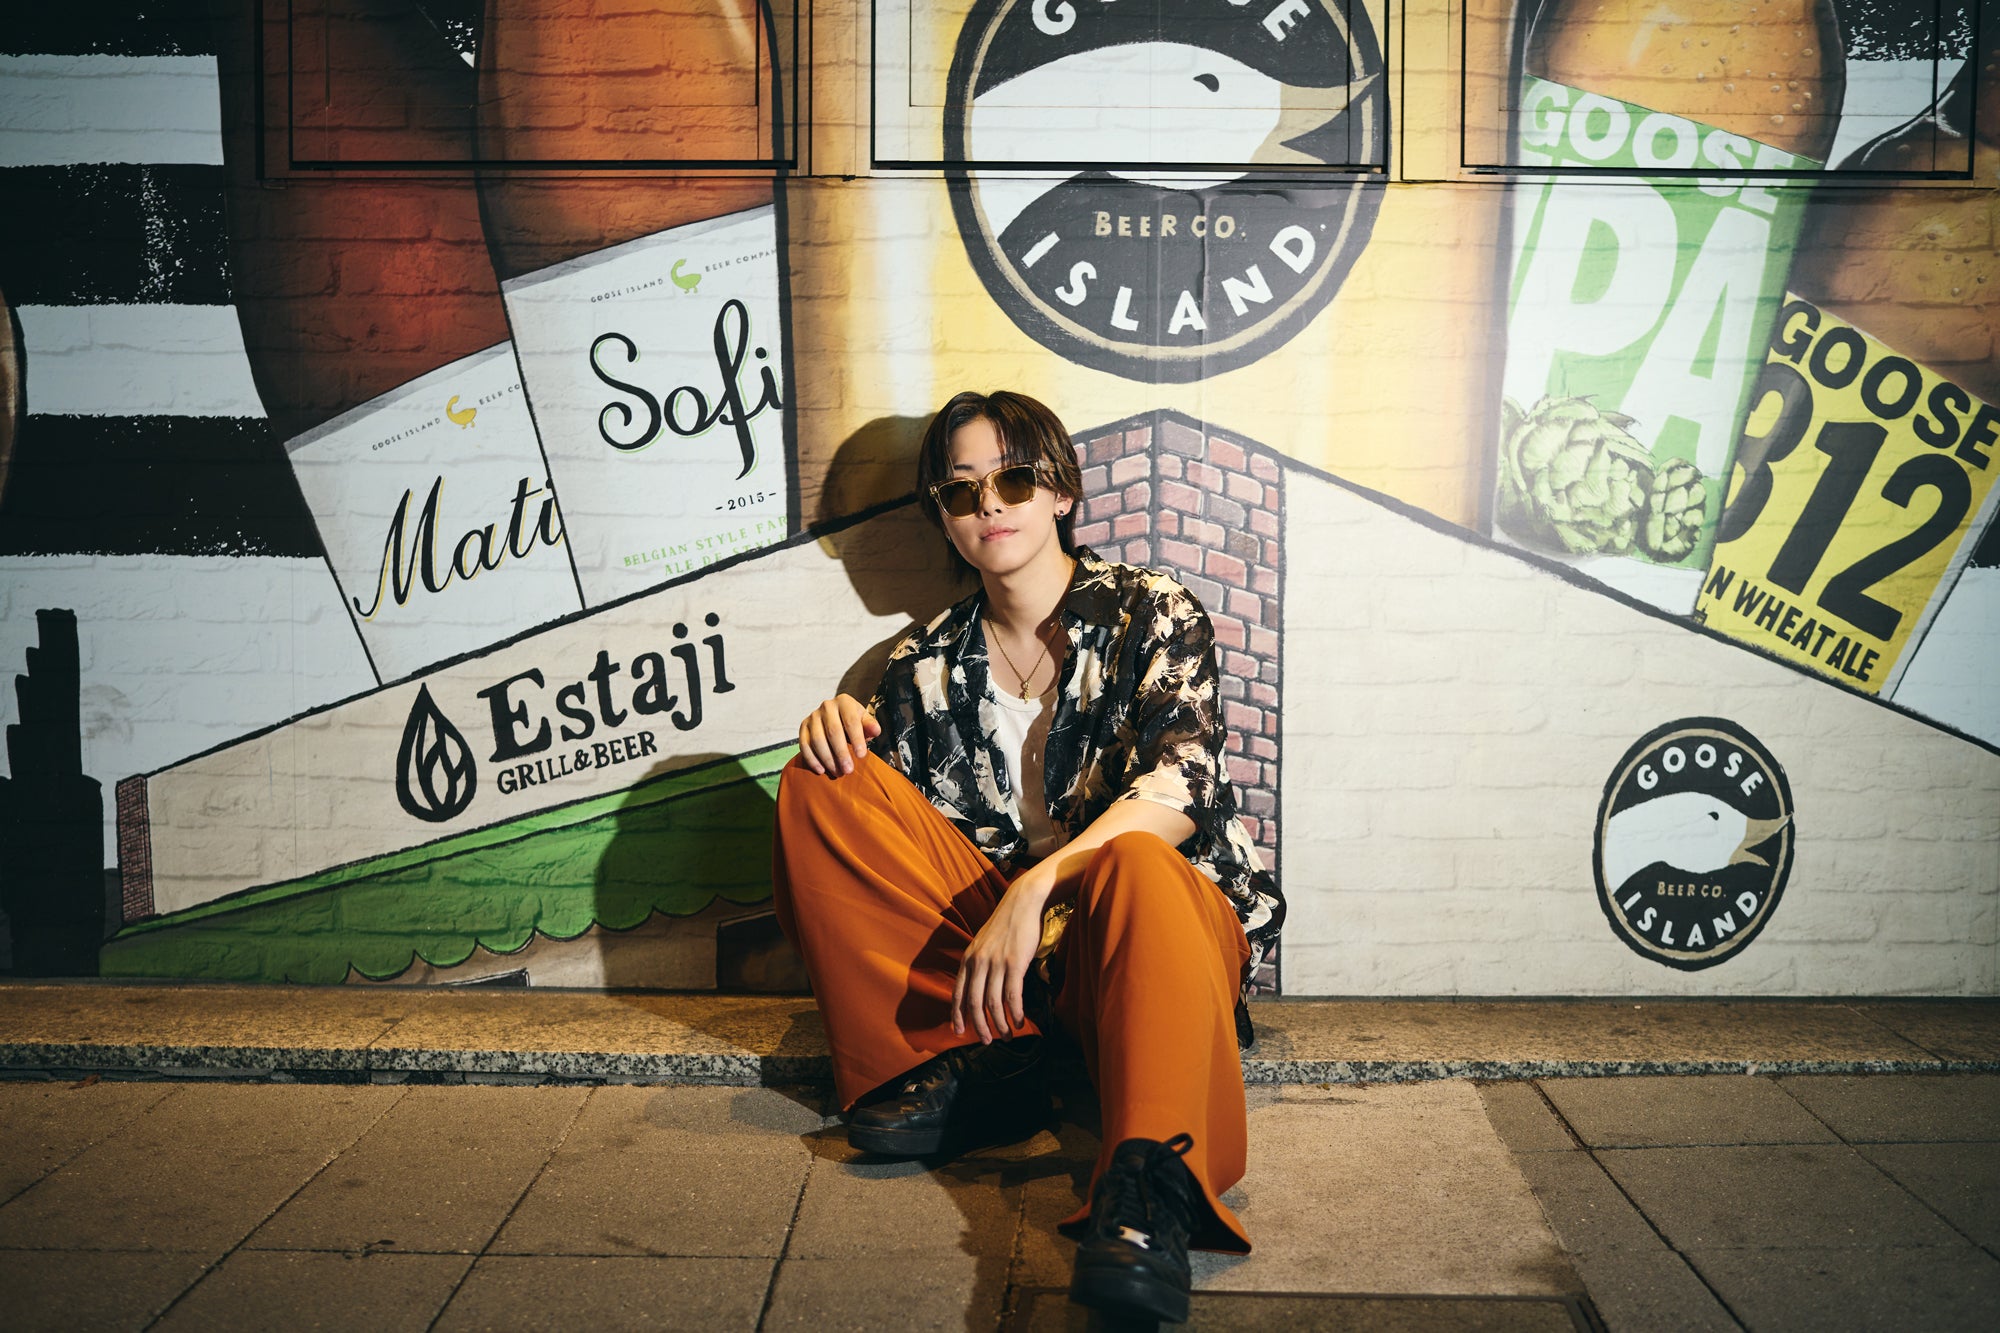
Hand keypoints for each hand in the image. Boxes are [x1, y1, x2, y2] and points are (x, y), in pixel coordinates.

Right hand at [797, 693, 878, 776]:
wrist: (836, 716)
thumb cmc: (853, 721)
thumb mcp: (864, 720)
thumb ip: (870, 726)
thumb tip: (875, 731)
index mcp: (844, 702)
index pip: (851, 721)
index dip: (856, 739)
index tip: (861, 756)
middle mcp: (826, 706)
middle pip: (833, 732)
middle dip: (841, 753)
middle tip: (848, 770)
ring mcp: (813, 716)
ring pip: (818, 740)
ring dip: (828, 759)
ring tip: (838, 772)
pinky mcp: (803, 727)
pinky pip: (804, 745)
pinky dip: (812, 759)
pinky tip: (821, 770)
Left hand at [952, 867, 1052, 1043]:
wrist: (1023, 902)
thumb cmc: (1006, 923)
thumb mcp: (983, 942)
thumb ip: (978, 963)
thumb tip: (979, 986)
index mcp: (968, 958)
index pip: (957, 993)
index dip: (957, 1015)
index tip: (959, 1032)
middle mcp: (978, 962)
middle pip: (974, 1003)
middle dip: (979, 1026)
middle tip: (986, 1042)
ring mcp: (996, 963)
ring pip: (994, 1003)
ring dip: (1000, 1024)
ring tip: (1007, 1036)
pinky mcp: (1015, 963)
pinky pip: (1012, 996)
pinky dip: (1015, 1013)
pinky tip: (1019, 1022)